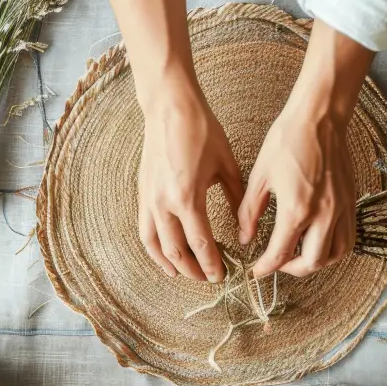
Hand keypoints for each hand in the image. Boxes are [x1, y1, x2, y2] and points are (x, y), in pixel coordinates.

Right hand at [138, 82, 244, 282]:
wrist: (169, 107)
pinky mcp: (142, 192)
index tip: (223, 275)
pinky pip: (144, 230)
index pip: (201, 244)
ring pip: (155, 245)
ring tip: (185, 274)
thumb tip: (244, 225)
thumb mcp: (227, 164)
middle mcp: (163, 204)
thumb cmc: (200, 130)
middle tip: (209, 278)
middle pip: (176, 252)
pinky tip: (164, 253)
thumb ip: (237, 198)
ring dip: (171, 264)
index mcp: (187, 198)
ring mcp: (148, 199)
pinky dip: (154, 248)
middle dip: (194, 270)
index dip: (213, 265)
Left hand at [238, 104, 356, 278]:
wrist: (319, 117)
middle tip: (277, 263)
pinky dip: (334, 247)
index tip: (256, 270)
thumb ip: (250, 212)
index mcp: (297, 209)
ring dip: (317, 262)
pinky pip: (348, 237)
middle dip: (291, 270)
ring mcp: (341, 209)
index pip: (280, 254)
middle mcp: (324, 214)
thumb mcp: (260, 176)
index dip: (265, 268)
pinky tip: (319, 240)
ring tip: (299, 255)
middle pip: (312, 262)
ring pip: (336, 254)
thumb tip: (245, 237)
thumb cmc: (288, 140)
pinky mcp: (350, 201)